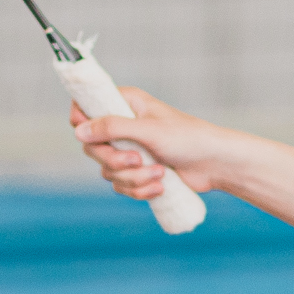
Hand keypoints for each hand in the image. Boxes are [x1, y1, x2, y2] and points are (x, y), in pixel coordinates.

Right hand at [70, 89, 245, 199]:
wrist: (214, 164)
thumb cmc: (188, 138)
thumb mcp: (148, 130)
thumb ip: (113, 128)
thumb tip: (79, 131)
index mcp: (125, 103)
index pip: (84, 107)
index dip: (82, 122)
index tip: (93, 136)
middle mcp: (123, 125)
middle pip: (91, 146)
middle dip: (115, 160)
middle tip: (137, 160)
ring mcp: (129, 149)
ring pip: (107, 170)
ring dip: (133, 178)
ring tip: (160, 173)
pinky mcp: (137, 171)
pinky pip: (121, 186)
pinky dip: (139, 190)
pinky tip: (160, 187)